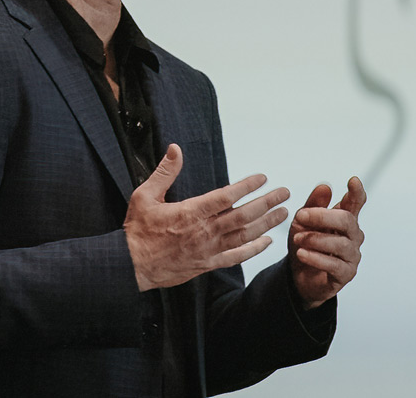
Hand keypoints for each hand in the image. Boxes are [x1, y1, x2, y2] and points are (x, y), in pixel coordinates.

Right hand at [124, 144, 290, 290]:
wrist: (131, 266)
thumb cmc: (138, 230)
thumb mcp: (144, 195)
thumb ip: (164, 172)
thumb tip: (176, 149)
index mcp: (190, 212)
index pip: (226, 196)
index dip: (247, 186)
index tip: (263, 177)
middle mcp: (204, 231)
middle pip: (243, 216)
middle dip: (267, 203)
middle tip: (284, 193)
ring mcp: (208, 250)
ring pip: (244, 236)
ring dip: (266, 224)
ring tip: (283, 213)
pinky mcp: (207, 265)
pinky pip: (236, 257)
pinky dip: (254, 249)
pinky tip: (267, 241)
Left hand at [288, 176, 366, 309]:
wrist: (298, 275)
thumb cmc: (305, 244)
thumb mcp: (302, 222)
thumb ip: (313, 205)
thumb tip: (325, 186)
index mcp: (344, 218)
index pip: (356, 202)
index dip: (357, 192)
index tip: (353, 180)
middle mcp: (353, 235)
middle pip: (347, 221)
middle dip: (323, 216)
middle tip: (301, 215)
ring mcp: (351, 255)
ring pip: (340, 243)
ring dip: (316, 239)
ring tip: (297, 239)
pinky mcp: (346, 274)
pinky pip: (334, 265)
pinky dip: (316, 258)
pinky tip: (302, 254)